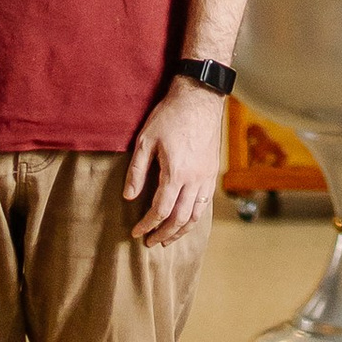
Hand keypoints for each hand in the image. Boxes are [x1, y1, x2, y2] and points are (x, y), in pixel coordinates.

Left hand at [123, 79, 221, 242]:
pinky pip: (205, 203)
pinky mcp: (212, 172)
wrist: (200, 98)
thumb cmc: (170, 116)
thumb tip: (128, 197)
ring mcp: (206, 177)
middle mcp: (194, 179)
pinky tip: (185, 220)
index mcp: (176, 173)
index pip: (160, 210)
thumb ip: (137, 171)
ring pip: (196, 214)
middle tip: (150, 242)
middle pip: (180, 218)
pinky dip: (195, 217)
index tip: (136, 232)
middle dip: (164, 234)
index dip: (147, 224)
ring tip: (168, 239)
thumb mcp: (145, 140)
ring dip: (181, 231)